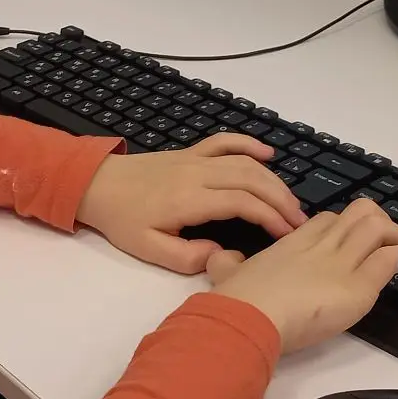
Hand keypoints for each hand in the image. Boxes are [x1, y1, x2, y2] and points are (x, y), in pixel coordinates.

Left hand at [77, 134, 304, 273]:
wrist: (97, 185)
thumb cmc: (122, 219)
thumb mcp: (148, 249)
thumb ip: (186, 257)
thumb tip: (220, 254)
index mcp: (189, 199)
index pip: (243, 203)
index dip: (270, 218)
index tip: (287, 235)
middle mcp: (198, 173)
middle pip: (252, 179)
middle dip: (281, 200)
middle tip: (299, 222)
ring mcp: (195, 159)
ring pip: (245, 162)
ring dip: (273, 180)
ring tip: (290, 202)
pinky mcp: (191, 152)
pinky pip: (225, 141)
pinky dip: (249, 144)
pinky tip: (268, 154)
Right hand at [206, 198, 397, 355]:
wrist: (248, 317)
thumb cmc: (238, 301)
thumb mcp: (225, 273)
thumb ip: (225, 262)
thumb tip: (218, 258)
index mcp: (293, 242)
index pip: (328, 220)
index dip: (343, 227)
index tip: (351, 244)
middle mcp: (321, 246)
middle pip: (359, 213)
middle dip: (377, 225)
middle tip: (383, 245)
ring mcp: (342, 262)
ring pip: (378, 228)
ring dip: (397, 238)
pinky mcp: (358, 285)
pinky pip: (391, 260)